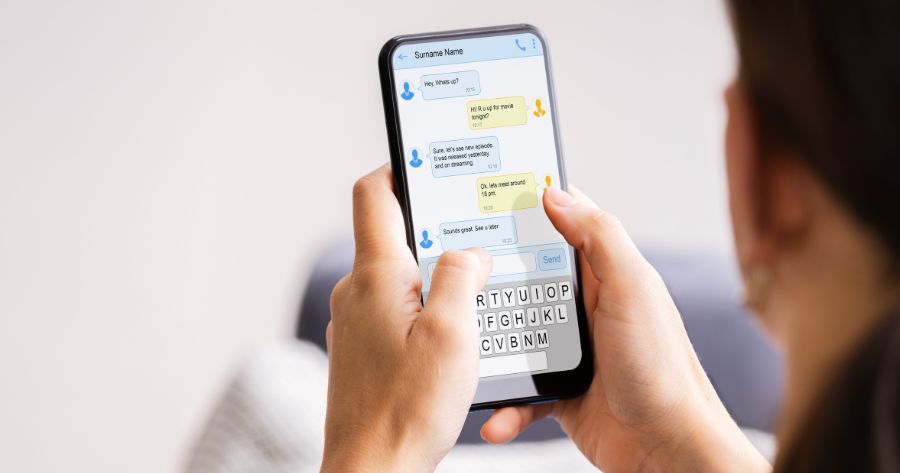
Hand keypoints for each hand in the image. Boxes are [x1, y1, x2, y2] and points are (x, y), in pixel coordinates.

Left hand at [321, 165, 491, 472]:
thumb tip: (471, 253)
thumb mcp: (454, 334)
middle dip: (437, 231)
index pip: (373, 193)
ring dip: (435, 277)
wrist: (372, 470)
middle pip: (394, 236)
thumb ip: (463, 276)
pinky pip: (395, 312)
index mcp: (376, 276)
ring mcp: (355, 324)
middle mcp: (357, 293)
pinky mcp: (362, 351)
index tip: (428, 159)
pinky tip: (454, 336)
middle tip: (478, 236)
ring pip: (398, 279)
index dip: (399, 166)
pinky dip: (424, 310)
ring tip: (477, 293)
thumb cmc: (408, 409)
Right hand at [480, 187, 769, 472]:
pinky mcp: (560, 390)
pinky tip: (495, 415)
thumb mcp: (632, 289)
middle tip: (456, 277)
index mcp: (604, 274)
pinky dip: (507, 404)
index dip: (526, 209)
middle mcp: (585, 308)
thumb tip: (555, 194)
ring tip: (467, 351)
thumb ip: (597, 237)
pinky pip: (522, 390)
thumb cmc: (661, 369)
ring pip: (514, 335)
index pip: (561, 227)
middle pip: (525, 280)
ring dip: (491, 348)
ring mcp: (570, 349)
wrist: (668, 448)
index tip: (484, 199)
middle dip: (492, 281)